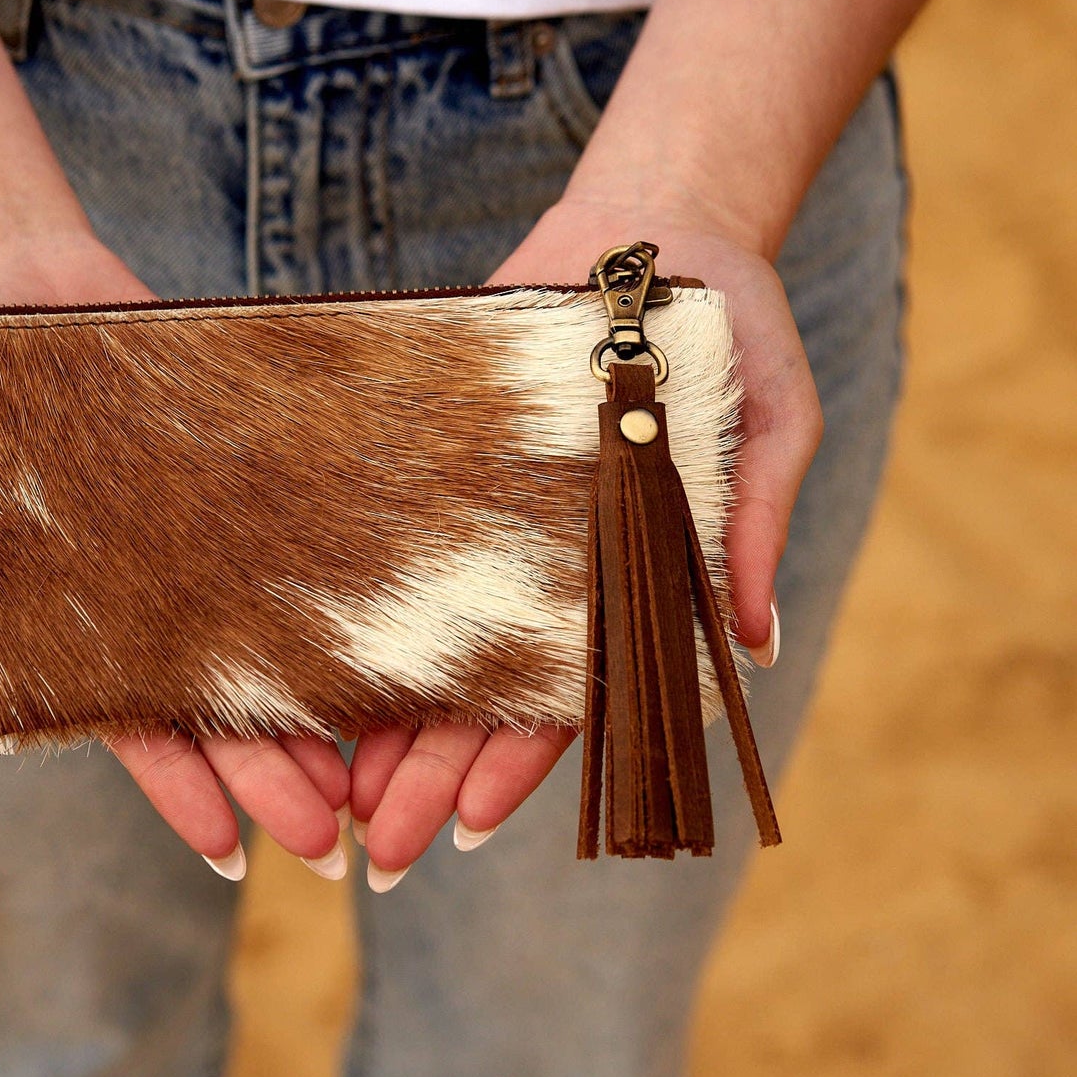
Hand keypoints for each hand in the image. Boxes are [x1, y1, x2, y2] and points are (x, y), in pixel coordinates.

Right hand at [0, 231, 350, 881]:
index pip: (125, 723)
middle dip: (268, 779)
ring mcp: (193, 537)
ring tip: (373, 784)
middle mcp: (137, 589)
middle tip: (332, 849)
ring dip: (315, 717)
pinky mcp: (238, 478)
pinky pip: (290, 553)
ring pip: (263, 645)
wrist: (12, 263)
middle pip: (213, 706)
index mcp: (58, 612)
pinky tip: (385, 654)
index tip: (231, 855)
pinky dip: (330, 606)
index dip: (178, 790)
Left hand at [352, 195, 818, 886]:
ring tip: (331, 795)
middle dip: (434, 775)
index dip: (519, 766)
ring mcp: (491, 525)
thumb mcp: (768, 420)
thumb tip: (755, 644)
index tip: (467, 829)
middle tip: (376, 850)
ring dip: (387, 725)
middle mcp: (554, 569)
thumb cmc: (730, 324)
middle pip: (487, 695)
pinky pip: (398, 555)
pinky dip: (365, 615)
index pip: (572, 697)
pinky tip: (310, 668)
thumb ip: (749, 523)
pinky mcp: (439, 470)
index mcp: (630, 577)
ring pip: (433, 645)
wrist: (650, 226)